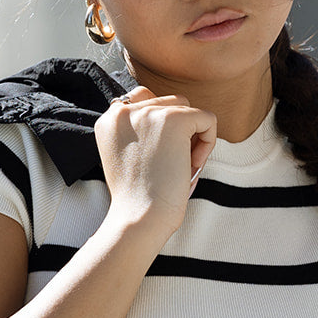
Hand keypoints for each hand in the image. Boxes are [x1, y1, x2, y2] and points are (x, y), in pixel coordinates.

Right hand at [94, 87, 216, 239]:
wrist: (139, 217)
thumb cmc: (139, 197)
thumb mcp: (128, 156)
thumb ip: (140, 132)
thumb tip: (177, 115)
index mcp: (109, 120)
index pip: (144, 100)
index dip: (161, 125)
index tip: (160, 154)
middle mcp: (124, 110)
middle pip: (169, 103)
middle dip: (179, 132)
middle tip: (174, 164)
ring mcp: (149, 112)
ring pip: (188, 109)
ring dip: (193, 136)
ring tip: (184, 166)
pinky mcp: (174, 119)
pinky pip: (208, 119)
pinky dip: (208, 143)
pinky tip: (192, 166)